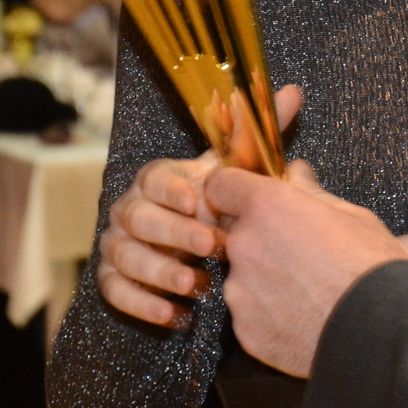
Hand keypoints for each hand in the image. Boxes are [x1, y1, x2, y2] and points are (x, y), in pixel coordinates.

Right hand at [96, 86, 305, 325]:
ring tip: (196, 284)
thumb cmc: (212, 200)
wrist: (189, 241)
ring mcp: (118, 245)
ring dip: (161, 272)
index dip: (171, 190)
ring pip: (125, 257)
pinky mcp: (113, 279)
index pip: (153, 178)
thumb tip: (294, 92)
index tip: (196, 200)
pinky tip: (176, 315)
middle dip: (173, 232)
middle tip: (210, 245)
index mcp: (157, 180)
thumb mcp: (234, 170)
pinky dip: (143, 304)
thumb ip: (257, 136)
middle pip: (138, 218)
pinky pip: (116, 292)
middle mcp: (129, 209)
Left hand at [209, 159, 407, 376]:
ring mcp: (240, 290)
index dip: (234, 190)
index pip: (222, 184)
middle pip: (233, 232)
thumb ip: (310, 193)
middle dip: (257, 237)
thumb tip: (296, 172)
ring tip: (304, 291)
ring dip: (262, 278)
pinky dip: (268, 313)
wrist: (378, 330)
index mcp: (268, 207)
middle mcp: (245, 245)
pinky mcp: (244, 329)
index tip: (248, 199)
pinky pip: (249, 312)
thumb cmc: (371, 269)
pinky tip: (300, 316)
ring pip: (241, 275)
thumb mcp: (351, 216)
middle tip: (295, 251)